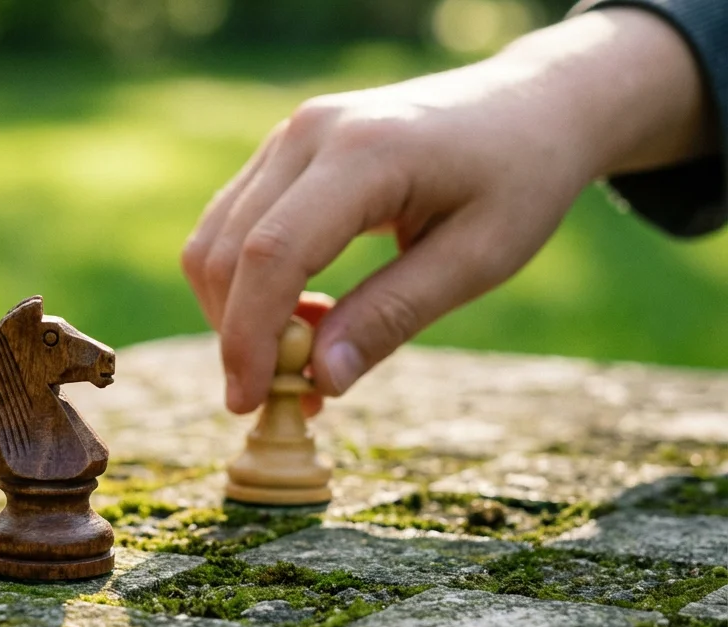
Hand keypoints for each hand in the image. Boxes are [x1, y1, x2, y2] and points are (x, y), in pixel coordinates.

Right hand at [182, 8, 712, 413]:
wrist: (530, 107)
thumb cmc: (519, 180)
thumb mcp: (477, 260)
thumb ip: (393, 316)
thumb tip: (319, 380)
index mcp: (366, 152)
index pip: (273, 252)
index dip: (249, 335)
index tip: (249, 401)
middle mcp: (311, 132)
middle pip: (227, 249)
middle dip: (237, 334)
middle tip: (280, 396)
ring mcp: (291, 134)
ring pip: (215, 239)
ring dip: (238, 311)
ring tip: (302, 357)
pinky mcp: (285, 148)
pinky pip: (233, 224)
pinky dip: (247, 282)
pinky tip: (303, 315)